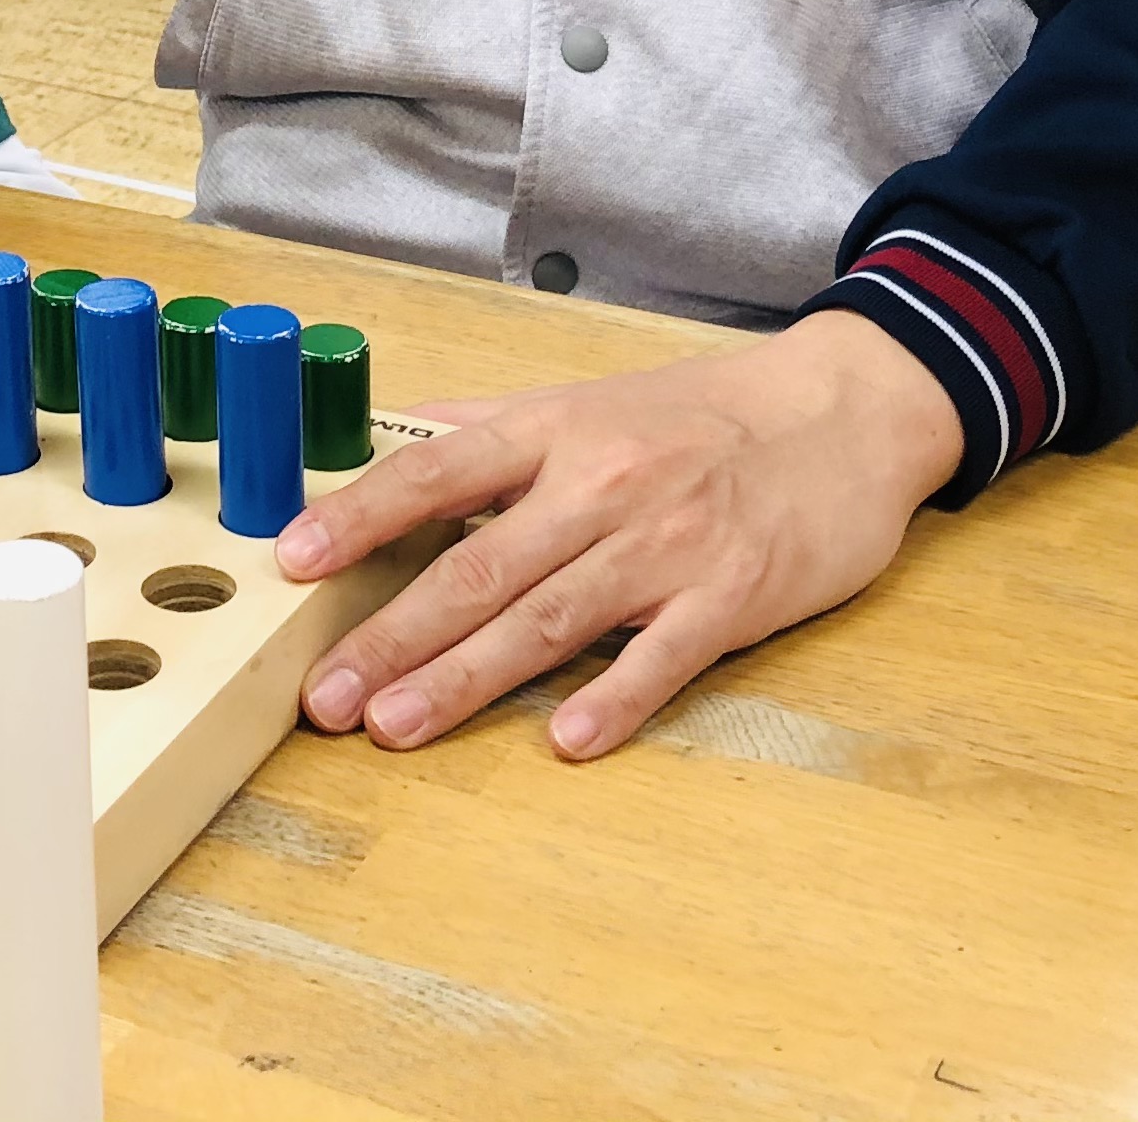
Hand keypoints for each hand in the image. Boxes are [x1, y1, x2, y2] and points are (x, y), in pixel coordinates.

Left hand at [278, 309, 963, 759]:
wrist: (843, 410)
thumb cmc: (702, 414)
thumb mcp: (586, 399)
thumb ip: (486, 427)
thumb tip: (387, 436)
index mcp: (555, 430)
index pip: (437, 471)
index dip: (362, 516)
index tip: (295, 559)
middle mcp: (601, 484)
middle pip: (480, 568)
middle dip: (393, 636)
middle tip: (325, 697)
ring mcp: (668, 543)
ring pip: (550, 619)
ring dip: (467, 679)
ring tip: (394, 727)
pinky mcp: (733, 595)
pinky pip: (664, 655)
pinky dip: (616, 696)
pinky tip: (566, 738)